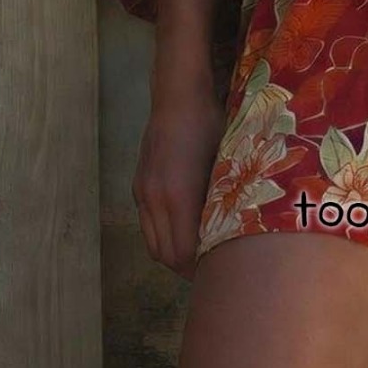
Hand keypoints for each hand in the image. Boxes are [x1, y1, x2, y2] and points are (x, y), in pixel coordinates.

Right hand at [131, 79, 226, 279]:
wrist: (177, 96)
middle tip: (208, 266)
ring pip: (152, 242)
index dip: (197, 268)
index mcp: (177, 196)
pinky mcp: (138, 185)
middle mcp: (154, 199)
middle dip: (184, 266)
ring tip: (195, 250)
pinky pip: (147, 224)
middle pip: (164, 254)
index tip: (216, 271)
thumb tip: (229, 231)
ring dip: (171, 252)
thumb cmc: (209, 124)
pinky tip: (181, 226)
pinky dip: (162, 234)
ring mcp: (142, 193)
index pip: (181, 253)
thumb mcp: (222, 162)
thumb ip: (219, 200)